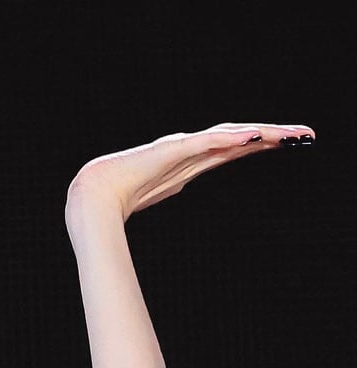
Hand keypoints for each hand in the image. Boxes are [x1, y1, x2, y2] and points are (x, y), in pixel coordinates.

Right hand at [67, 123, 315, 221]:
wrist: (89, 199)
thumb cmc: (113, 206)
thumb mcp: (152, 204)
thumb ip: (167, 200)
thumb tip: (175, 205)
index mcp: (187, 165)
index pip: (232, 149)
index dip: (260, 143)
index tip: (287, 143)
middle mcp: (189, 152)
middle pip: (239, 138)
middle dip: (273, 135)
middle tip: (305, 135)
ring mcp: (180, 149)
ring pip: (230, 136)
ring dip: (262, 133)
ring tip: (291, 135)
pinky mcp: (171, 152)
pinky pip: (208, 142)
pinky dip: (231, 139)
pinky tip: (253, 138)